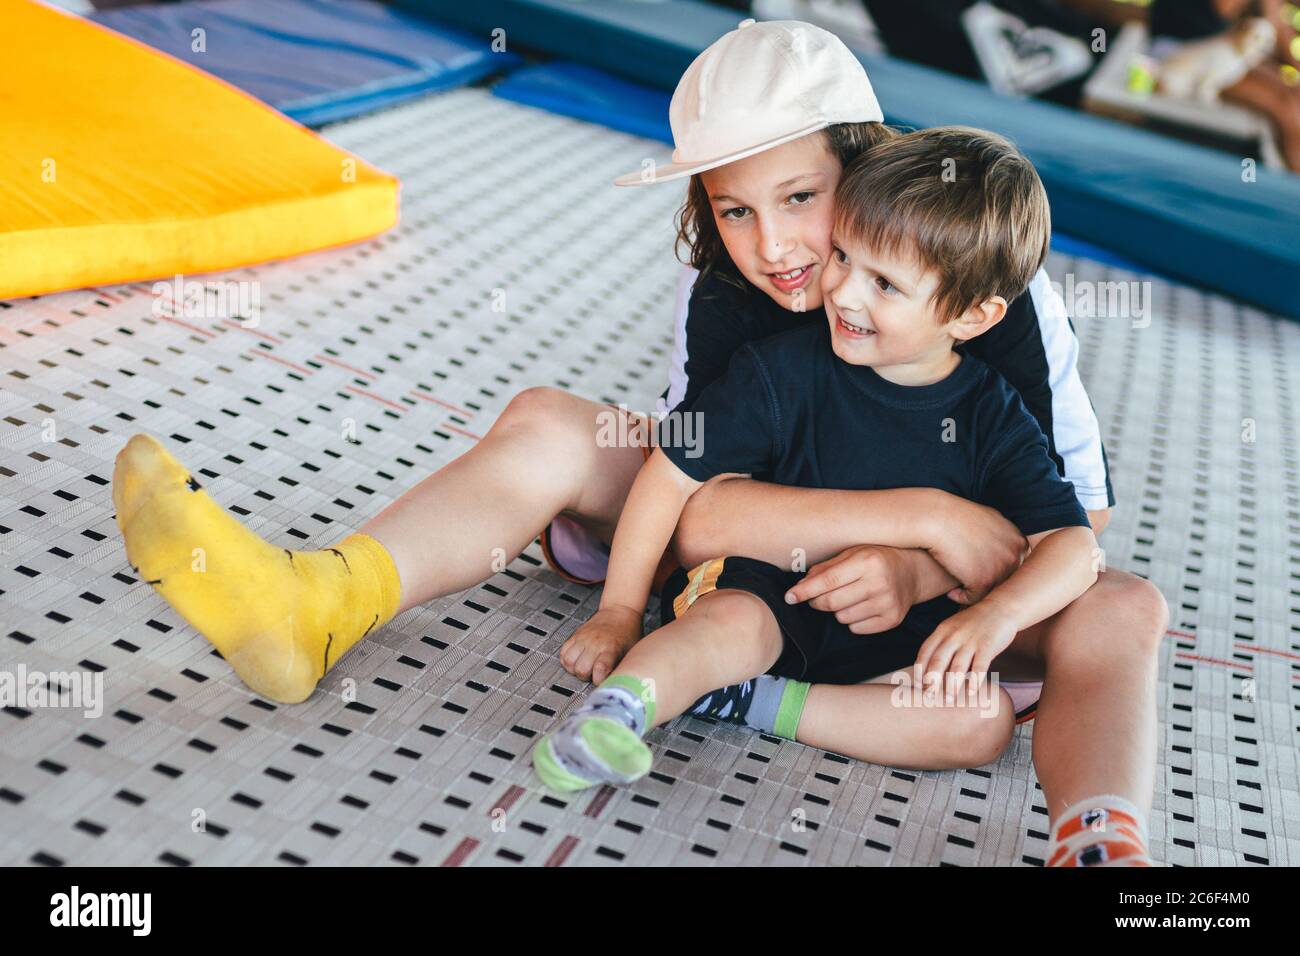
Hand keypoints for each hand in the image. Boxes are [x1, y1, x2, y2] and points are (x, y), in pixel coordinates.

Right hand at [559, 604, 642, 683]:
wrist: (620, 610)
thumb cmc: (628, 632)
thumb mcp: (631, 651)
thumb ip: (621, 667)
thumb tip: (616, 684)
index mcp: (611, 648)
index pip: (600, 670)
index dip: (600, 681)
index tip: (604, 681)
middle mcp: (595, 643)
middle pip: (581, 670)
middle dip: (586, 677)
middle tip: (594, 674)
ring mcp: (583, 638)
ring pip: (569, 662)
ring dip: (575, 669)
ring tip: (585, 668)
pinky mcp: (576, 635)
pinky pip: (563, 652)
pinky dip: (567, 661)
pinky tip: (577, 661)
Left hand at [784, 545, 917, 633]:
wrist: (913, 572)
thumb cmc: (876, 559)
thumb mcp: (852, 553)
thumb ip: (825, 568)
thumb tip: (800, 587)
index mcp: (867, 561)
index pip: (828, 580)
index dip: (805, 591)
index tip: (789, 597)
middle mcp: (879, 583)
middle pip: (831, 603)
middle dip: (816, 602)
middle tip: (816, 597)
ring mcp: (887, 603)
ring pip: (842, 618)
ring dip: (837, 610)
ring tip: (849, 596)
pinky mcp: (892, 620)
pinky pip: (856, 628)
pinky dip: (852, 620)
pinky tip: (862, 606)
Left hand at [911, 599, 1019, 703]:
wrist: (1001, 607)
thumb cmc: (974, 623)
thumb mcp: (953, 627)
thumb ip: (942, 644)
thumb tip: (930, 669)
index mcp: (942, 630)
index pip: (925, 652)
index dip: (920, 670)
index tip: (918, 686)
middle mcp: (954, 635)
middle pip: (938, 661)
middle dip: (932, 682)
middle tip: (928, 698)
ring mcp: (971, 640)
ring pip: (957, 666)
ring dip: (952, 686)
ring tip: (949, 700)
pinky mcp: (988, 645)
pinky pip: (979, 666)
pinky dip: (974, 681)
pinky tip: (971, 692)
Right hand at [924, 495, 1026, 604]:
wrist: (937, 519)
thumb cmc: (956, 517)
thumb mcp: (989, 520)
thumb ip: (1002, 537)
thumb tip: (1004, 550)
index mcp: (1019, 542)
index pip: (1014, 568)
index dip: (995, 573)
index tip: (976, 572)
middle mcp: (1015, 555)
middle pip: (1005, 582)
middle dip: (986, 584)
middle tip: (967, 584)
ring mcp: (1002, 568)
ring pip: (991, 592)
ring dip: (974, 593)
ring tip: (957, 589)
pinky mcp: (985, 580)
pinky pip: (975, 599)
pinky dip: (962, 598)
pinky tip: (951, 593)